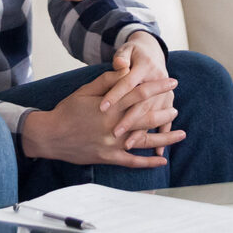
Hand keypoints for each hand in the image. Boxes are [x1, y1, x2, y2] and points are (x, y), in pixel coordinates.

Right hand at [22, 68, 182, 167]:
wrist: (50, 136)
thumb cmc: (67, 110)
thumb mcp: (85, 90)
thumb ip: (107, 80)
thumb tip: (125, 69)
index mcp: (110, 106)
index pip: (140, 93)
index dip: (158, 87)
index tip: (172, 82)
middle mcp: (114, 125)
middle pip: (147, 118)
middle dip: (165, 112)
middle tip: (176, 108)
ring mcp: (113, 144)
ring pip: (144, 141)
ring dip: (164, 138)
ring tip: (181, 134)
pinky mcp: (108, 158)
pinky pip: (132, 162)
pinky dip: (148, 162)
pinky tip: (162, 161)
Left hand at [101, 34, 178, 147]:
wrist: (153, 50)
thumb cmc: (134, 53)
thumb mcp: (127, 50)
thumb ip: (122, 57)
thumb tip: (120, 63)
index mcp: (144, 66)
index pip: (128, 82)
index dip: (115, 94)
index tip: (102, 107)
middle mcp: (157, 80)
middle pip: (142, 102)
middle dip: (129, 119)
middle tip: (114, 132)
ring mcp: (165, 93)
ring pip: (153, 115)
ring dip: (142, 131)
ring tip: (127, 144)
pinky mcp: (167, 102)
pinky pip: (166, 122)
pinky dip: (162, 137)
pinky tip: (157, 153)